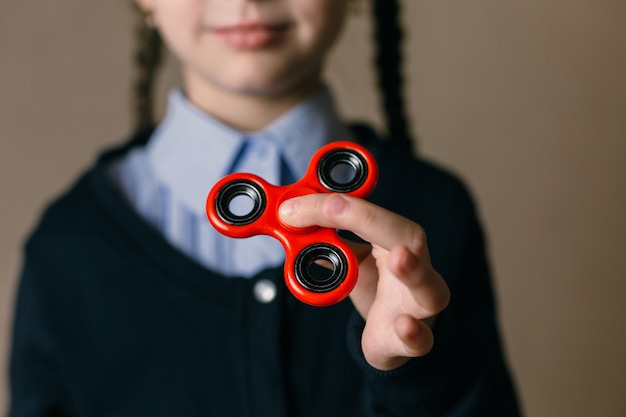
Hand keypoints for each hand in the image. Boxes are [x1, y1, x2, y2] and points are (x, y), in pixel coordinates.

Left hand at [279, 194, 449, 370]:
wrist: (395, 335)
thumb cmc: (378, 288)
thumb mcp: (351, 262)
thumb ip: (326, 243)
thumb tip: (290, 220)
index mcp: (397, 240)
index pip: (369, 214)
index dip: (331, 207)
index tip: (291, 209)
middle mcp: (417, 267)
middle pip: (407, 238)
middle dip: (373, 221)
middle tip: (335, 208)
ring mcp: (420, 304)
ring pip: (429, 288)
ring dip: (413, 272)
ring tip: (398, 259)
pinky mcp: (414, 340)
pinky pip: (421, 339)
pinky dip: (415, 333)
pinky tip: (404, 325)